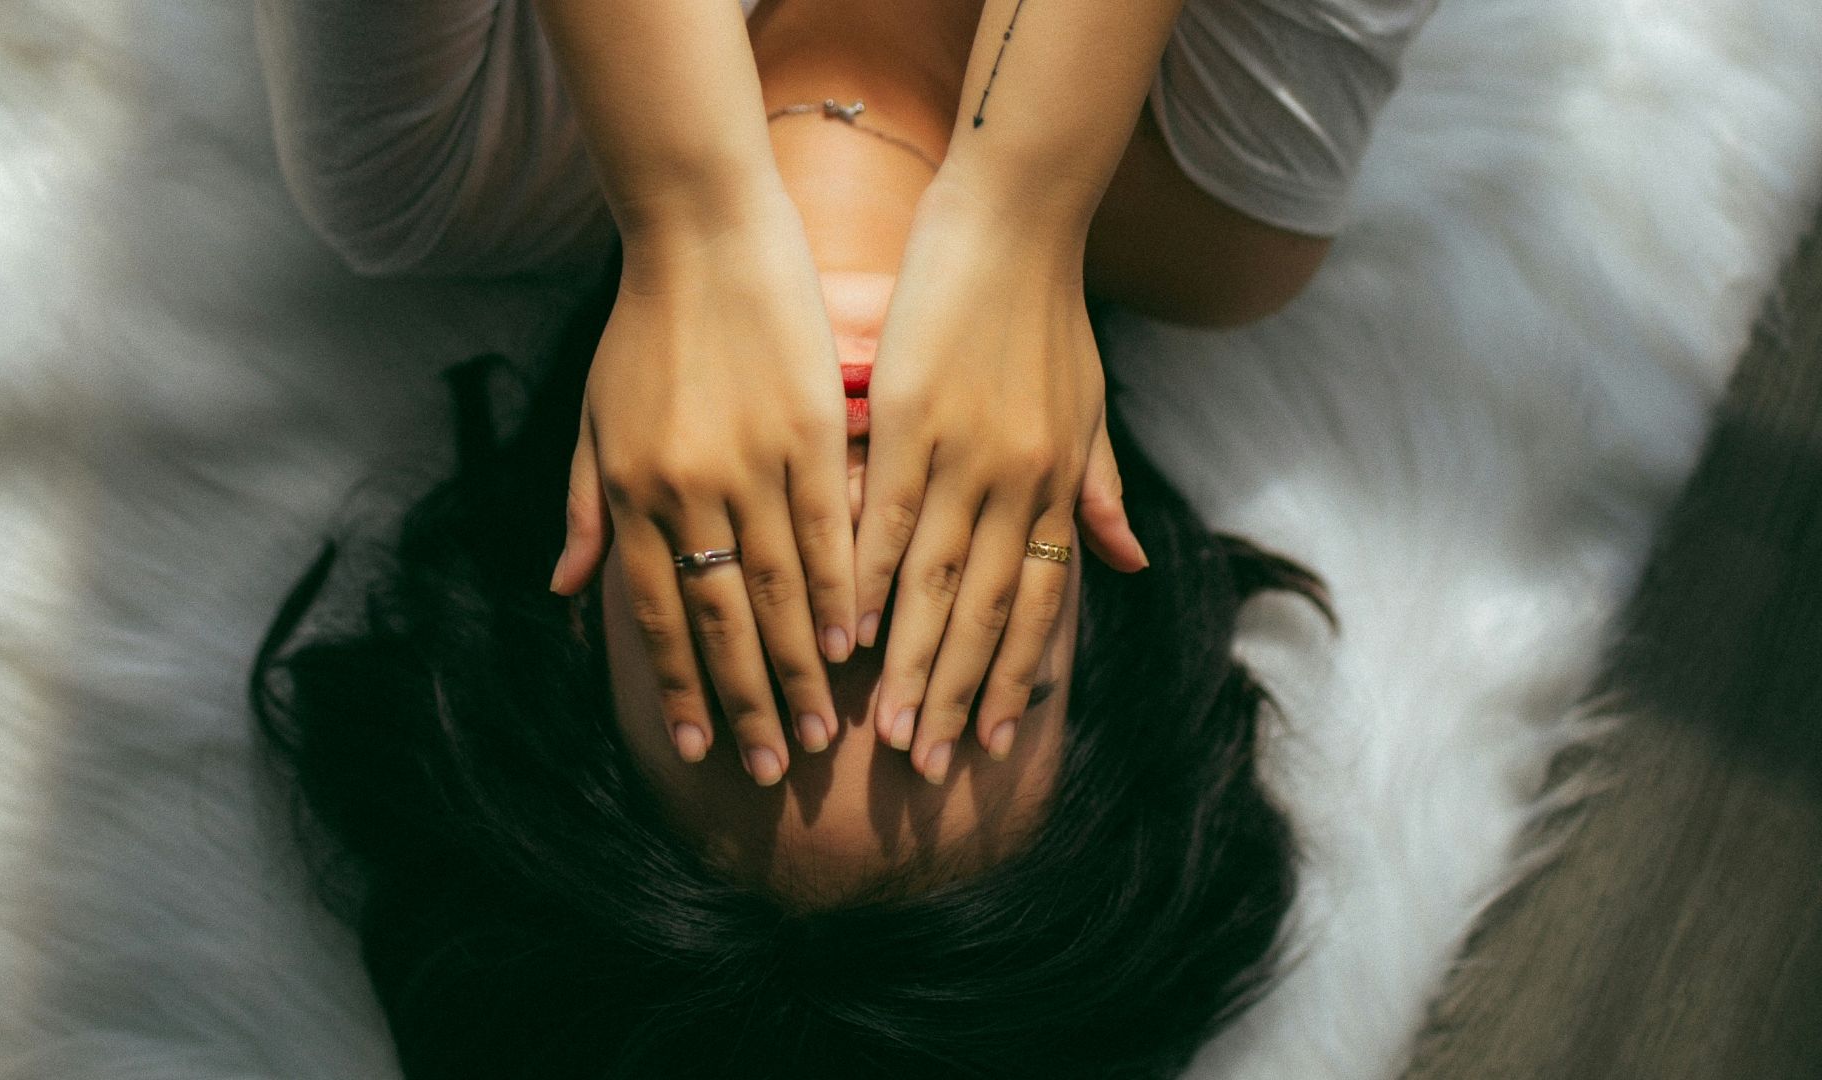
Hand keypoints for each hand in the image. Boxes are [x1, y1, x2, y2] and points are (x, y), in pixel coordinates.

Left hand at [550, 200, 854, 785]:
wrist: (701, 234)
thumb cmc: (642, 329)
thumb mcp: (593, 420)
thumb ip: (585, 509)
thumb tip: (569, 595)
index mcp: (631, 491)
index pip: (653, 614)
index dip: (676, 684)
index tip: (695, 747)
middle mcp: (686, 489)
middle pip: (720, 619)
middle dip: (745, 701)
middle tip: (774, 769)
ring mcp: (751, 462)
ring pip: (779, 588)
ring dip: (800, 665)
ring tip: (823, 728)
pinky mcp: (808, 431)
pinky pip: (827, 528)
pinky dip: (841, 590)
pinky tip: (856, 640)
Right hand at [858, 185, 1147, 784]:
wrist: (1017, 218)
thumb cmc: (1049, 312)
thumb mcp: (1090, 408)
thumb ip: (1102, 490)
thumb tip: (1130, 566)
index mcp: (1058, 484)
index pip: (1037, 605)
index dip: (1014, 678)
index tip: (992, 744)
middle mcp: (1019, 484)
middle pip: (986, 612)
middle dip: (957, 696)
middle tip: (929, 768)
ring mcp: (965, 454)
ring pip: (935, 583)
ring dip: (908, 662)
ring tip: (882, 730)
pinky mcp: (912, 419)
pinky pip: (885, 516)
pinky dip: (865, 577)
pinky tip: (842, 628)